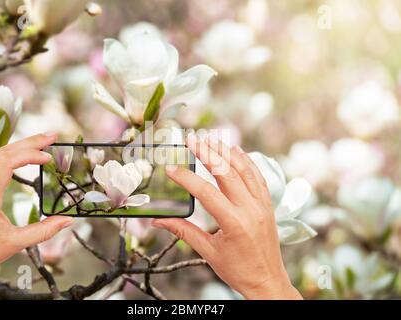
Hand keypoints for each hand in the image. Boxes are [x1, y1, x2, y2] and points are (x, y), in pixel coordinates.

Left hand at [0, 133, 73, 298]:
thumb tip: (66, 221)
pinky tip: (15, 156)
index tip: (47, 157)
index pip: (6, 163)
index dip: (29, 155)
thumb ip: (44, 231)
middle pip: (2, 152)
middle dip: (29, 142)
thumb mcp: (15, 244)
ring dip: (16, 146)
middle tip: (50, 136)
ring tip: (37, 144)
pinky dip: (3, 154)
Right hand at [152, 134, 301, 299]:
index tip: (171, 168)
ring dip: (227, 152)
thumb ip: (183, 232)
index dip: (186, 178)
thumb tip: (159, 221)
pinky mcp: (268, 204)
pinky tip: (235, 151)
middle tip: (191, 140)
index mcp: (235, 223)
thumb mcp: (208, 252)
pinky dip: (246, 161)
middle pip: (227, 173)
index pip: (207, 193)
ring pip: (245, 170)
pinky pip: (257, 176)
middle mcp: (251, 210)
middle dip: (207, 153)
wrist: (267, 282)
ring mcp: (262, 205)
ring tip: (210, 139)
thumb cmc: (239, 271)